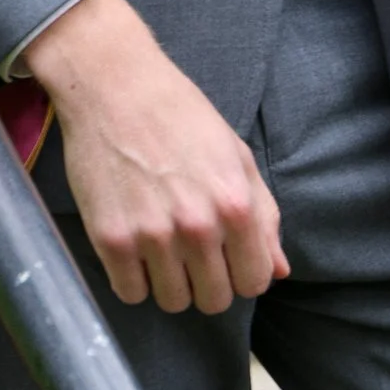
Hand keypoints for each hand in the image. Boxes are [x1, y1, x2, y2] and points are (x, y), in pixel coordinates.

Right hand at [21, 0, 287, 312]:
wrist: (115, 87)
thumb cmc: (180, 116)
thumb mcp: (237, 157)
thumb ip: (264, 217)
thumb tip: (279, 270)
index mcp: (236, 206)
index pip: (254, 282)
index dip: (242, 274)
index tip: (227, 259)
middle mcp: (197, 227)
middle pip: (213, 300)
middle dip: (207, 282)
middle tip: (191, 253)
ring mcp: (151, 236)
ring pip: (172, 302)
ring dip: (169, 283)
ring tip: (161, 247)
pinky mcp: (110, 239)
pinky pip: (129, 293)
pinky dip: (133, 279)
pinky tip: (134, 248)